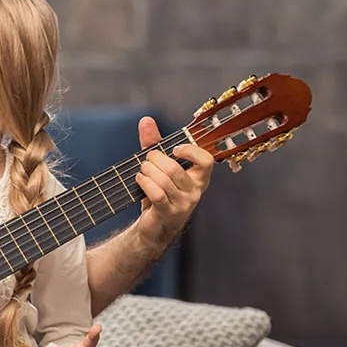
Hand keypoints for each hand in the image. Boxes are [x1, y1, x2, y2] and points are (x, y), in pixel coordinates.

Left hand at [134, 117, 214, 251]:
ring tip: (141, 171)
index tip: (174, 149)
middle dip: (155, 159)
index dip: (190, 151)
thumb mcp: (157, 167)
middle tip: (146, 160)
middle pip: (175, 168)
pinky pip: (157, 193)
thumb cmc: (158, 193)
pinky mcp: (169, 213)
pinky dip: (144, 183)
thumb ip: (153, 143)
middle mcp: (195, 191)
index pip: (207, 160)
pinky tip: (139, 180)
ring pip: (165, 179)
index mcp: (198, 177)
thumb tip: (146, 120)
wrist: (153, 227)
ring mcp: (183, 204)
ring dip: (147, 171)